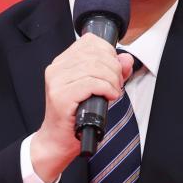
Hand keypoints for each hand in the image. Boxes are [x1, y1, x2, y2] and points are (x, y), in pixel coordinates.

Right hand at [30, 35, 133, 182]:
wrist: (57, 140)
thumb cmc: (76, 116)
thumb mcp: (98, 89)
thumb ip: (113, 72)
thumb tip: (126, 59)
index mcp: (62, 62)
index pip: (90, 41)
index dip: (109, 52)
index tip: (114, 70)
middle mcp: (56, 68)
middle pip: (95, 54)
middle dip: (114, 69)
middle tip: (117, 85)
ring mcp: (56, 82)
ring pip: (95, 68)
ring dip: (112, 80)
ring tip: (113, 92)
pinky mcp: (61, 96)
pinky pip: (91, 83)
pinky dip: (106, 89)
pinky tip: (109, 97)